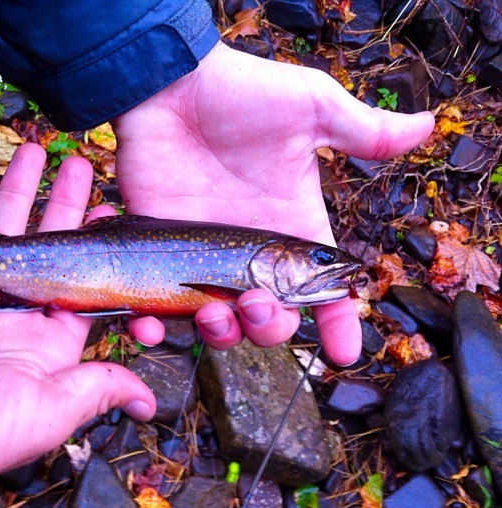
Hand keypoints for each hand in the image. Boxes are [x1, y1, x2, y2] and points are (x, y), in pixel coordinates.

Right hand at [0, 144, 155, 507]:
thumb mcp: (42, 413)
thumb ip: (94, 390)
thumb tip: (148, 401)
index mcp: (44, 341)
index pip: (82, 284)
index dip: (98, 247)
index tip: (109, 209)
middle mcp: (9, 315)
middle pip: (42, 246)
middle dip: (59, 204)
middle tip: (77, 163)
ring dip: (9, 189)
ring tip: (29, 150)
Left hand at [113, 42, 434, 363]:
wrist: (170, 86)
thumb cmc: (241, 95)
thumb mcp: (312, 109)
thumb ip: (363, 132)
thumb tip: (428, 125)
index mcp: (291, 230)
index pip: (322, 290)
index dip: (338, 322)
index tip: (345, 352)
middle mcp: (250, 255)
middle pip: (271, 318)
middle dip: (271, 328)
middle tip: (257, 304)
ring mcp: (202, 259)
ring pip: (218, 324)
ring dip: (221, 335)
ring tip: (214, 313)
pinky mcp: (159, 256)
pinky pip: (155, 308)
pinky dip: (150, 327)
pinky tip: (148, 325)